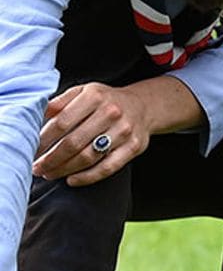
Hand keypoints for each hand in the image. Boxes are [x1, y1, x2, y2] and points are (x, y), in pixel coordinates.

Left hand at [33, 82, 153, 185]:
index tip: (31, 150)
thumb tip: (34, 116)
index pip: (62, 122)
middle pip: (73, 142)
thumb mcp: (84, 91)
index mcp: (95, 96)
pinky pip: (108, 167)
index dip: (43, 140)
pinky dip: (87, 177)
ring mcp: (124, 131)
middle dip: (51, 159)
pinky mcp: (134, 147)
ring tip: (50, 173)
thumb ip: (60, 102)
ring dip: (64, 169)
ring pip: (88, 157)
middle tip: (37, 167)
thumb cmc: (106, 101)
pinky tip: (71, 180)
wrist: (143, 106)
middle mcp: (111, 112)